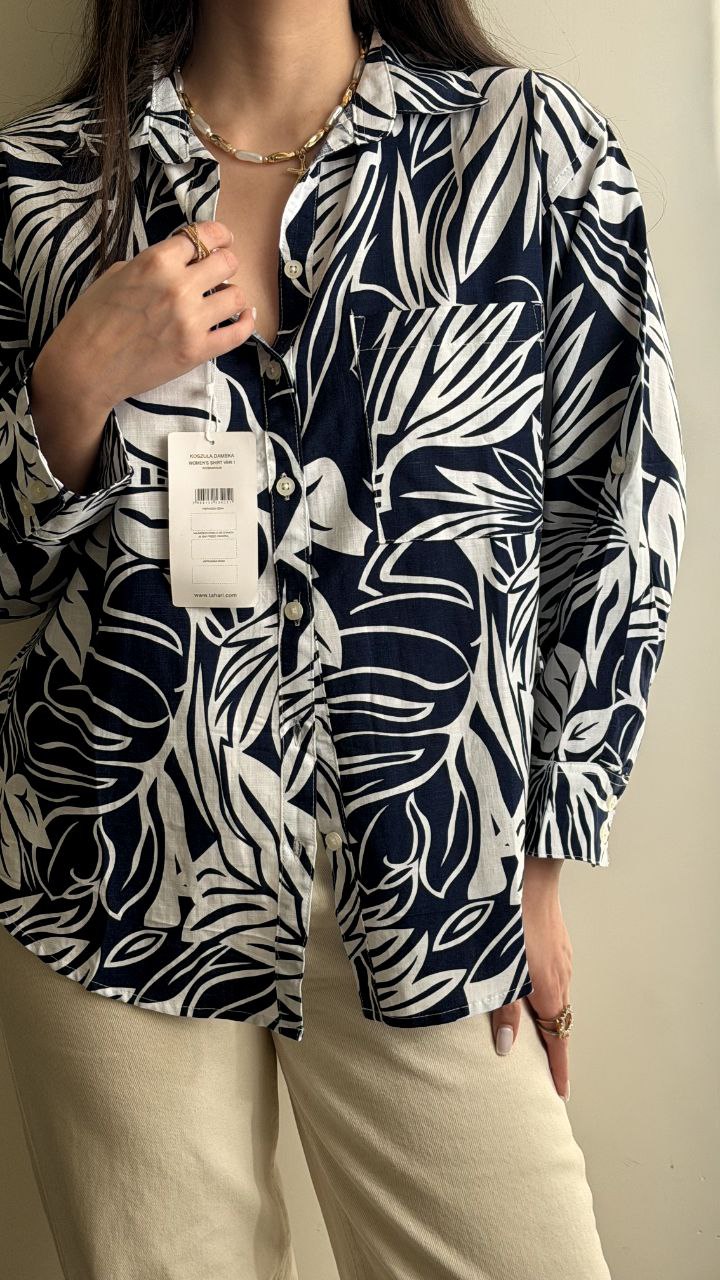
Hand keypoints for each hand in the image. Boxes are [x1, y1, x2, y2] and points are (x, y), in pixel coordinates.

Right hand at [34, 220, 254, 414]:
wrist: (85, 367)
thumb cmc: (91, 320)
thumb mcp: (116, 275)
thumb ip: (151, 265)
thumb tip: (177, 263)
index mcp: (156, 261)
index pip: (202, 236)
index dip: (217, 236)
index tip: (222, 240)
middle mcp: (179, 287)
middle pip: (226, 262)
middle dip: (226, 262)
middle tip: (222, 270)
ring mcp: (191, 321)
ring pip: (236, 296)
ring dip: (233, 293)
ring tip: (224, 298)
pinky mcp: (197, 351)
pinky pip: (238, 333)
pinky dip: (246, 323)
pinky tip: (244, 317)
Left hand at [490, 856, 572, 1101]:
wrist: (530, 874)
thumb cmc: (511, 921)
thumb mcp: (500, 969)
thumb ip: (502, 1008)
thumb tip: (505, 1048)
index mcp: (549, 990)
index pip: (557, 1040)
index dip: (558, 1069)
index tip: (560, 1094)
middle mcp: (562, 977)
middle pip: (560, 1021)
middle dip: (554, 1047)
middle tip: (546, 1071)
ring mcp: (562, 957)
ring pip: (558, 997)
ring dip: (549, 1018)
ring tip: (537, 1035)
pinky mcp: (557, 941)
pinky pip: (556, 978)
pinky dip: (546, 994)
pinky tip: (531, 988)